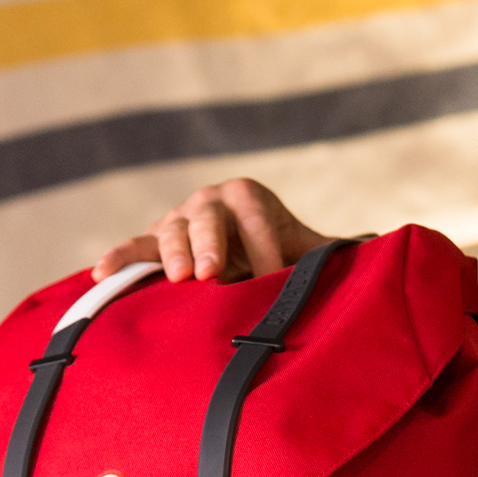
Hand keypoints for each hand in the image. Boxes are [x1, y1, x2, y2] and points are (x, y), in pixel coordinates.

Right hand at [91, 177, 330, 284]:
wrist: (249, 264)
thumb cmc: (281, 261)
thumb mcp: (305, 253)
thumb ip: (330, 253)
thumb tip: (376, 250)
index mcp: (249, 198)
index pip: (254, 214)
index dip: (264, 245)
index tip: (275, 278)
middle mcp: (211, 202)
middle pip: (208, 216)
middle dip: (211, 243)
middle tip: (213, 273)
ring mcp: (179, 221)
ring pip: (172, 230)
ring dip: (173, 253)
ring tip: (180, 278)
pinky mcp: (155, 245)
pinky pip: (135, 250)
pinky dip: (120, 259)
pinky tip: (101, 273)